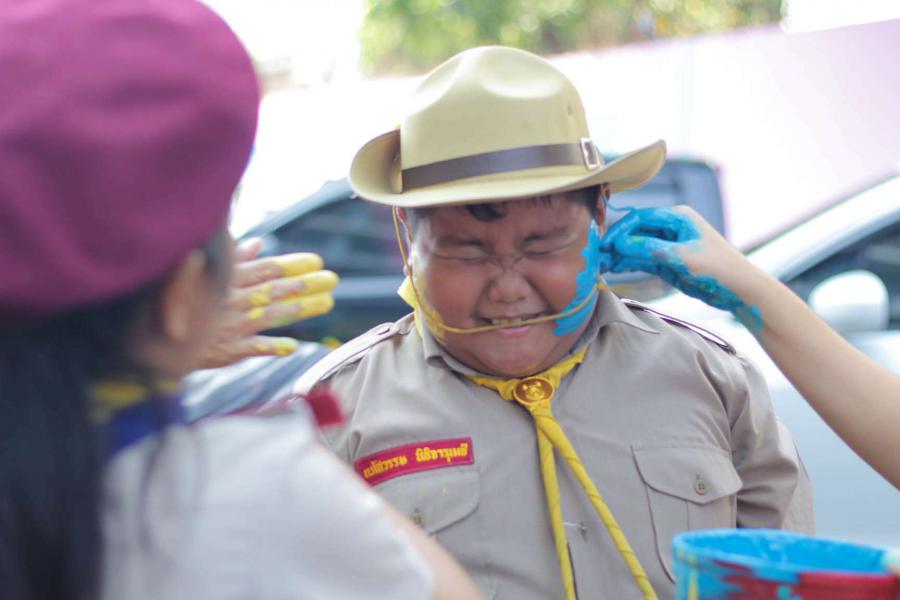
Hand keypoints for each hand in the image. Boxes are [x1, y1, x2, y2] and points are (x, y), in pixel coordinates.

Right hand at [199, 239, 338, 368]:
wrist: (162, 334)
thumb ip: (236, 261)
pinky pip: (253, 347)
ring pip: (272, 315)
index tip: (316, 261)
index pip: (266, 269)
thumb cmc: (187, 299)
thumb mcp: (208, 274)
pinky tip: (293, 346)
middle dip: (305, 284)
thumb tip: (259, 244)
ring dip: (300, 309)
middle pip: (275, 290)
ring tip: (327, 303)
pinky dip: (272, 347)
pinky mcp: (227, 350)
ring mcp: (231, 325)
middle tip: (332, 279)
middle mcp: (233, 300)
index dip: (292, 265)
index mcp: (229, 280)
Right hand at [598, 206, 760, 325]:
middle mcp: (670, 227)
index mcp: (676, 216)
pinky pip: (642, 259)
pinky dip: (629, 263)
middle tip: (598, 257)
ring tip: (602, 265)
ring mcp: (667, 245)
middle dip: (616, 244)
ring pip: (636, 246)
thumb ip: (649, 249)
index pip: (640, 218)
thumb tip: (619, 244)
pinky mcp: (667, 261)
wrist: (738, 289)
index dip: (620, 231)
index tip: (605, 245)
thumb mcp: (681, 257)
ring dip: (620, 255)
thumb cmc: (717, 267)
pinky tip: (615, 268)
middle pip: (635, 232)